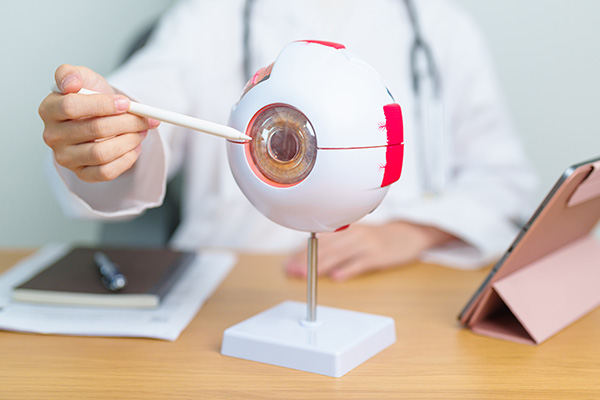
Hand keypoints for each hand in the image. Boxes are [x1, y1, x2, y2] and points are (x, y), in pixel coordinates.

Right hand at [39, 64, 159, 181]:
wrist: (98, 117)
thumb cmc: (90, 98)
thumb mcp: (83, 77)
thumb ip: (72, 73)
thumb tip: (71, 83)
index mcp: (49, 109)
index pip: (71, 106)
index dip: (103, 104)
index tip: (126, 103)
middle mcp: (52, 136)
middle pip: (94, 130)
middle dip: (126, 122)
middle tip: (145, 118)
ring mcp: (66, 158)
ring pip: (101, 153)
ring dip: (129, 141)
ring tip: (142, 131)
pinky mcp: (82, 174)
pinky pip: (106, 172)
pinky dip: (127, 159)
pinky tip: (134, 147)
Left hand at [284, 222, 454, 281]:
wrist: (409, 235)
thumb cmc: (378, 238)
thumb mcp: (356, 235)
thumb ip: (334, 245)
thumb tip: (308, 258)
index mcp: (346, 228)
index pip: (318, 241)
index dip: (302, 253)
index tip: (288, 264)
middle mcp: (354, 233)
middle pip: (326, 248)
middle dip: (307, 261)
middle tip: (293, 272)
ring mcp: (367, 243)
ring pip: (340, 254)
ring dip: (322, 266)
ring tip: (308, 275)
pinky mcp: (379, 255)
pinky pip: (361, 262)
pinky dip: (348, 269)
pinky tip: (337, 277)